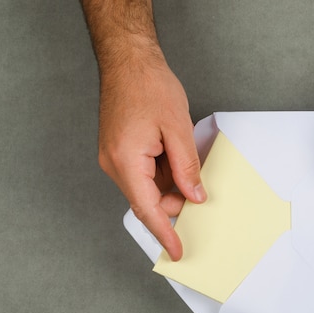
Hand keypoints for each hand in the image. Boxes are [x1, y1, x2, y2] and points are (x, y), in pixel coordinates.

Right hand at [97, 54, 205, 260]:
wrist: (128, 60)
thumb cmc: (149, 86)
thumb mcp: (177, 129)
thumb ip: (187, 168)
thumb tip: (194, 196)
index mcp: (126, 161)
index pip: (147, 209)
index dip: (164, 233)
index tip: (177, 251)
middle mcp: (114, 164)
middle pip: (147, 200)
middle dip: (174, 201)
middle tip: (199, 194)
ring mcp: (114, 157)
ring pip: (147, 187)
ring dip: (170, 183)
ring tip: (186, 160)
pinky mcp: (119, 150)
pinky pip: (144, 173)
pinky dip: (162, 172)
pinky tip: (175, 155)